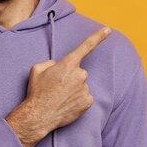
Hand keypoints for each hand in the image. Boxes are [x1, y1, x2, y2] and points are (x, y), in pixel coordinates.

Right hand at [6, 27, 111, 146]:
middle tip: (57, 87)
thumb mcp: (37, 69)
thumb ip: (51, 62)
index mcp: (68, 64)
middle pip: (79, 71)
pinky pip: (85, 96)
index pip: (87, 46)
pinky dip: (77, 99)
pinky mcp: (88, 102)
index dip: (99, 36)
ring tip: (59, 97)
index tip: (108, 29)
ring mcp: (85, 88)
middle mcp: (80, 74)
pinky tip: (67, 104)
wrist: (39, 116)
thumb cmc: (37, 92)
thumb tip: (58, 65)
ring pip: (81, 85)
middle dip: (70, 77)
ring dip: (73, 89)